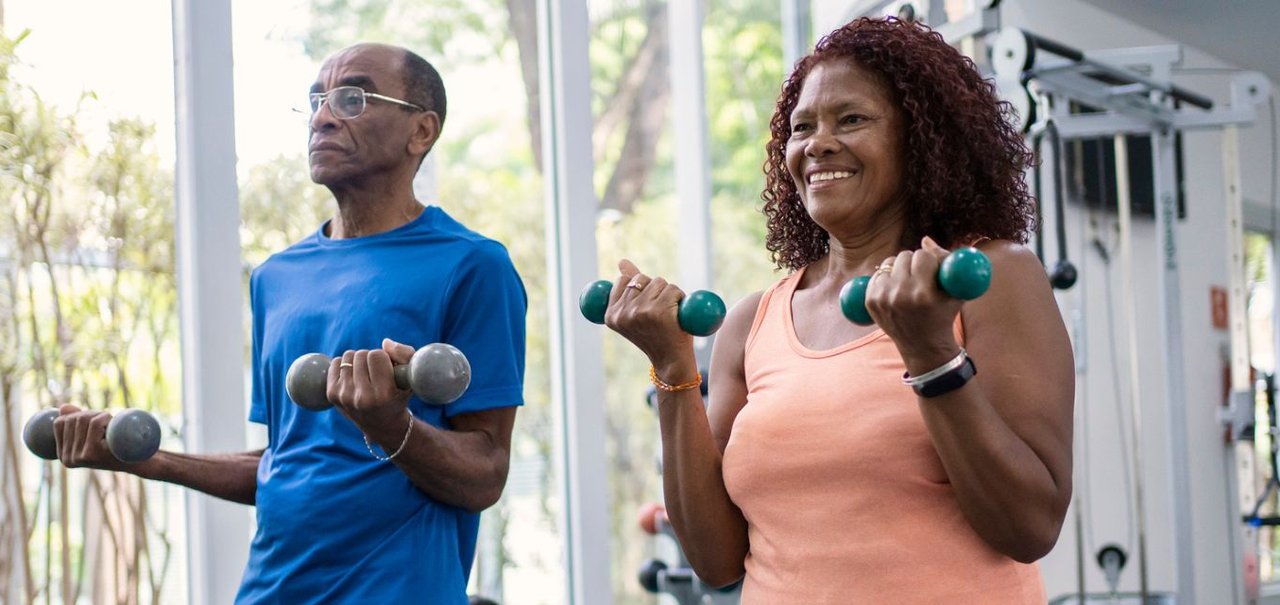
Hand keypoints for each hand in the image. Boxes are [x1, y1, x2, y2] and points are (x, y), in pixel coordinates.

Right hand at [53, 404, 125, 470]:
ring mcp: (79, 457)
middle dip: (90, 414)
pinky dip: (105, 417)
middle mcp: (67, 459)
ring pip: (83, 419)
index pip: (59, 423)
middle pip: (71, 419)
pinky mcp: (92, 453)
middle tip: (105, 423)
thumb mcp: (92, 433)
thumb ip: (75, 422)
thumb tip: (63, 407)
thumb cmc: (115, 445)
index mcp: (63, 456)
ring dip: (99, 415)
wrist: (138, 460)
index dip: (77, 415)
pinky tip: (111, 426)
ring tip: (109, 427)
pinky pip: (94, 423)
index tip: (94, 422)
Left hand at [326, 338, 413, 438]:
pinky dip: (345, 364)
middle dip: (371, 358)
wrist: (382, 425)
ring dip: (358, 360)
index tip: (387, 367)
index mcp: (384, 394)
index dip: (384, 357)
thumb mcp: (410, 377)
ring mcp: (345, 397)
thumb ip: (405, 354)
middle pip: (361, 354)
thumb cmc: (399, 396)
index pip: (377, 355)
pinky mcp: (332, 394)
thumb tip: (385, 342)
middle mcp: (362, 398)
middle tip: (376, 371)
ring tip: (366, 373)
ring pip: (348, 356)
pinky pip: (335, 362)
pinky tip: (354, 376)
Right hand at [604, 259, 695, 376]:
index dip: (639, 289)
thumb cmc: (655, 335)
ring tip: (668, 315)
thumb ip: (628, 287)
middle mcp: (623, 314)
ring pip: (659, 282)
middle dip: (654, 290)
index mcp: (611, 315)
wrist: (671, 361)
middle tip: (658, 313)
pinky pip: (674, 289)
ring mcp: (640, 312)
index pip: (623, 281)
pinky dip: (680, 298)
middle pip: (642, 279)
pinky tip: (677, 315)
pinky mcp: (660, 312)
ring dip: (668, 294)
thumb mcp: (636, 312)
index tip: (645, 307)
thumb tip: (622, 261)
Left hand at [866, 236, 964, 371]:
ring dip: (899, 268)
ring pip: (888, 262)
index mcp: (923, 294)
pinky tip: (896, 289)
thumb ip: (945, 261)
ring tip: (908, 283)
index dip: (930, 260)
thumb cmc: (944, 314)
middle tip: (920, 276)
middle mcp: (900, 296)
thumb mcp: (955, 290)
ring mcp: (882, 300)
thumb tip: (925, 239)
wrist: (923, 345)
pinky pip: (877, 274)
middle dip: (914, 262)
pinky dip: (887, 277)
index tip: (932, 271)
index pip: (922, 255)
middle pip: (904, 256)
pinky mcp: (870, 302)